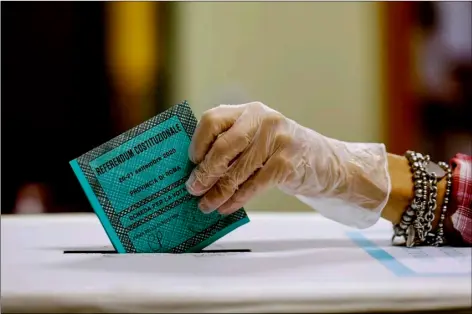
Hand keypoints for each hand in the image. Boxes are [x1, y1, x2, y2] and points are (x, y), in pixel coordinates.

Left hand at [186, 102, 389, 227]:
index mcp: (249, 111)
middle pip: (223, 146)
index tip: (191, 162)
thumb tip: (196, 170)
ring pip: (238, 170)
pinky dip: (237, 199)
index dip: (198, 143)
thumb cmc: (281, 152)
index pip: (213, 119)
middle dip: (205, 171)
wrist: (325, 162)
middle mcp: (263, 120)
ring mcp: (278, 140)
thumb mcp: (257, 139)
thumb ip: (231, 146)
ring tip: (206, 205)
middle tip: (193, 188)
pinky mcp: (288, 162)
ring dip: (218, 191)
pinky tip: (227, 207)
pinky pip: (254, 184)